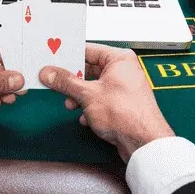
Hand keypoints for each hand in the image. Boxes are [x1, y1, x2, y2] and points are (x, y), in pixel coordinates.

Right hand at [39, 43, 174, 162]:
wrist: (144, 143)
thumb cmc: (129, 115)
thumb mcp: (87, 94)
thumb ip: (65, 82)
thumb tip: (50, 73)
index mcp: (120, 59)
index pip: (88, 50)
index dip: (69, 57)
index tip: (53, 62)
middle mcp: (124, 70)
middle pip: (89, 70)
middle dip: (73, 82)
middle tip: (56, 83)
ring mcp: (124, 88)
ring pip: (93, 87)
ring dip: (80, 97)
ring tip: (72, 105)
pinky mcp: (122, 104)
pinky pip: (100, 100)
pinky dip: (90, 108)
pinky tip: (86, 118)